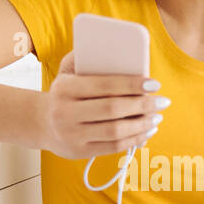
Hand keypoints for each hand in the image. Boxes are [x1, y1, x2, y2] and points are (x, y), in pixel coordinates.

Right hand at [43, 51, 165, 159]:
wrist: (41, 122)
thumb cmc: (65, 92)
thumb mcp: (68, 71)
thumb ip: (87, 57)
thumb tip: (121, 51)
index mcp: (65, 88)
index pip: (104, 85)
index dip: (132, 84)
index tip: (154, 84)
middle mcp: (65, 112)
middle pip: (113, 109)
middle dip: (143, 105)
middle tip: (162, 102)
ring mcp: (72, 135)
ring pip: (115, 131)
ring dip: (142, 125)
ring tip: (157, 117)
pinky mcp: (79, 152)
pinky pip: (113, 147)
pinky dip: (134, 140)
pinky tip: (146, 132)